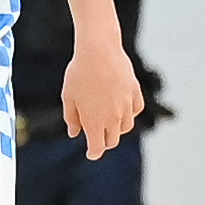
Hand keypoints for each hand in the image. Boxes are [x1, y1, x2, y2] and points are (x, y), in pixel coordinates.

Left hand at [59, 34, 145, 160]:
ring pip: (126, 127)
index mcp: (94, 122)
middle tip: (97, 137)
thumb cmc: (79, 73)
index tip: (91, 153)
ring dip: (117, 129)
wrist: (98, 50)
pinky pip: (135, 110)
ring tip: (109, 122)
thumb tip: (75, 133)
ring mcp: (126, 105)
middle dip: (104, 142)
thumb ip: (72, 118)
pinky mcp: (134, 92)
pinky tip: (123, 109)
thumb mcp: (68, 97)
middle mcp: (112, 117)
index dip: (93, 153)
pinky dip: (130, 113)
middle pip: (112, 140)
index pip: (98, 148)